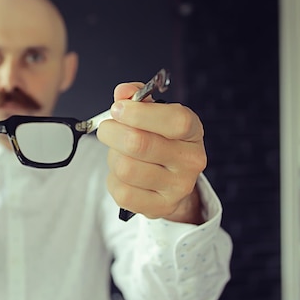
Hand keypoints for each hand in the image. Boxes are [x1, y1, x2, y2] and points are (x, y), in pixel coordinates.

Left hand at [96, 82, 205, 223]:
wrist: (171, 181)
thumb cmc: (159, 141)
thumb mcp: (153, 114)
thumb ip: (136, 98)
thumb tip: (122, 92)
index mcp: (192, 131)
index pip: (175, 121)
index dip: (140, 113)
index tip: (117, 108)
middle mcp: (191, 160)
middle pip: (139, 144)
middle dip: (112, 132)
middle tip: (106, 128)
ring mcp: (178, 187)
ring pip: (126, 168)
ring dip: (113, 157)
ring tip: (118, 153)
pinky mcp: (160, 207)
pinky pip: (122, 192)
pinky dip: (113, 180)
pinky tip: (121, 175)